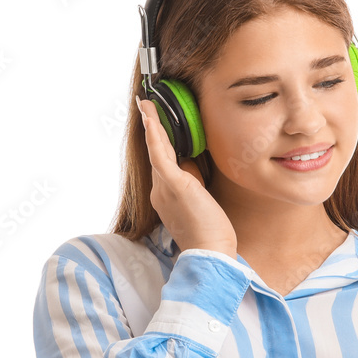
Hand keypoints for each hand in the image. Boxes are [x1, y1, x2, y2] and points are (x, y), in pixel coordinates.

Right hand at [137, 98, 237, 258]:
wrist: (210, 254)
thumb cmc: (211, 234)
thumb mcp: (201, 203)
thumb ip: (194, 184)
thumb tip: (193, 164)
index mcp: (165, 197)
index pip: (162, 164)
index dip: (158, 144)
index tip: (155, 125)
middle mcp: (159, 191)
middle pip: (157, 154)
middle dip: (152, 129)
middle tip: (146, 105)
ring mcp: (164, 188)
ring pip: (156, 151)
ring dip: (151, 125)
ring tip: (145, 104)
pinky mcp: (174, 186)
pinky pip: (160, 155)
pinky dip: (155, 135)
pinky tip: (150, 118)